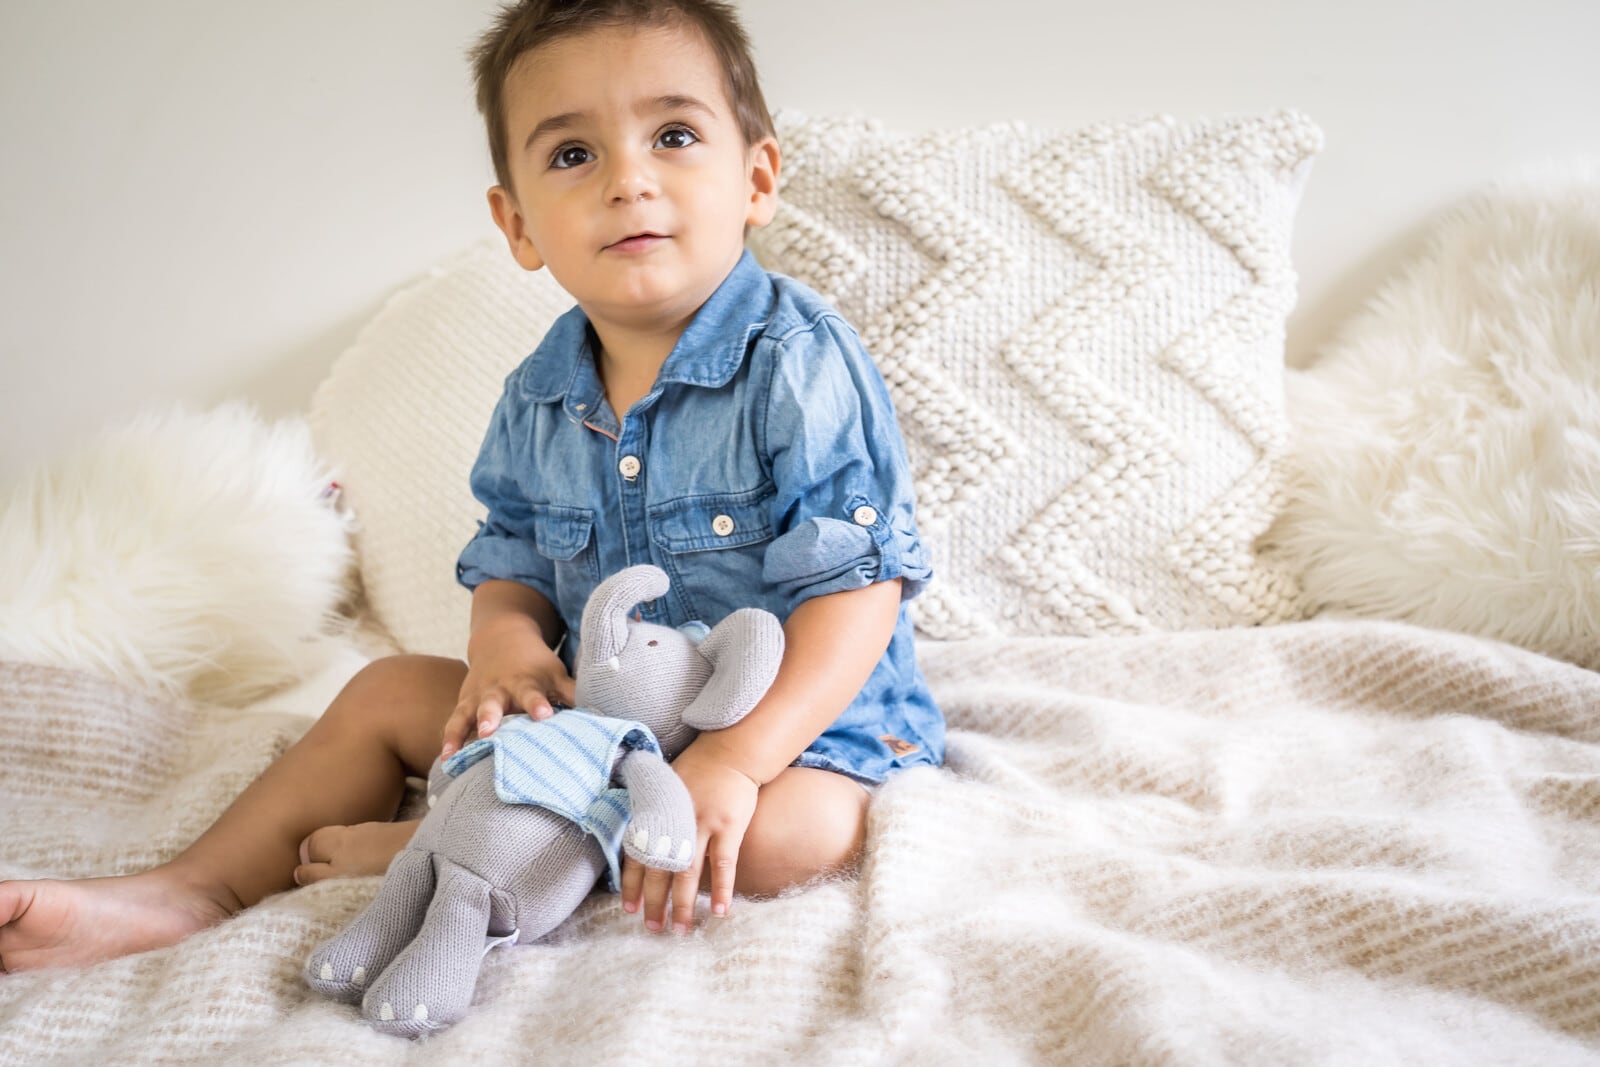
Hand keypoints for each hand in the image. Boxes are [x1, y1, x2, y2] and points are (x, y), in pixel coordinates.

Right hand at [442, 624, 574, 757]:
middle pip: (493, 705)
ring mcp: (478, 697)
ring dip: (462, 732)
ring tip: (455, 754)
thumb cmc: (535, 665)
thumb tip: (605, 711)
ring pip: (468, 715)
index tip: (542, 715)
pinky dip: (448, 739)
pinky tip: (445, 759)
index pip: (532, 695)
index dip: (537, 705)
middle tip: (489, 732)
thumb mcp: (555, 673)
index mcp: (525, 682)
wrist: (501, 639)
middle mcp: (499, 690)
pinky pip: (454, 723)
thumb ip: (573, 692)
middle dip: (490, 718)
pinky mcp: (464, 705)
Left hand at [620, 741, 758, 931]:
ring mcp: (701, 823)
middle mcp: (674, 821)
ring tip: (681, 930)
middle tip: (653, 928)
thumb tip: (640, 840)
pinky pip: (723, 863)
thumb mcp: (665, 786)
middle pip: (660, 870)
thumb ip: (653, 813)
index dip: (632, 884)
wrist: (730, 750)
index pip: (637, 854)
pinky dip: (722, 889)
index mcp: (656, 812)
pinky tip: (721, 912)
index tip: (628, 909)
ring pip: (688, 873)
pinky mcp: (728, 825)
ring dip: (683, 904)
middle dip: (655, 902)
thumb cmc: (698, 769)